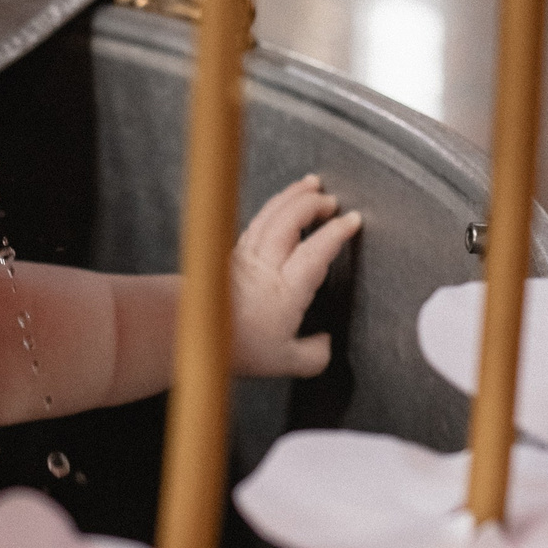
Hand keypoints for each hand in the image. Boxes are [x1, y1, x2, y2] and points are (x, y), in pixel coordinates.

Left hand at [231, 175, 361, 377]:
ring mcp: (247, 255)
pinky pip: (257, 222)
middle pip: (290, 221)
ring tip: (310, 185)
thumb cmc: (236, 347)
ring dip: (292, 196)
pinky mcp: (233, 253)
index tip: (352, 220)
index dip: (336, 233)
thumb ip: (313, 355)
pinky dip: (273, 207)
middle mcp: (266, 266)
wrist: (195, 335)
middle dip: (313, 204)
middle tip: (332, 201)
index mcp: (286, 290)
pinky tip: (280, 205)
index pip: (316, 251)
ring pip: (271, 215)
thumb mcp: (284, 362)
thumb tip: (326, 345)